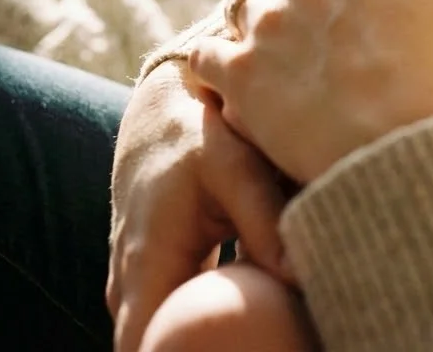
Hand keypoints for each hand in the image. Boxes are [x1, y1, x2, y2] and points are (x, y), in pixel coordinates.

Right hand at [106, 60, 290, 351]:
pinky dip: (202, 319)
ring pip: (164, 332)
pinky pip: (170, 313)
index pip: (148, 348)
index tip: (237, 350)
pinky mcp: (154, 274)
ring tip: (257, 333)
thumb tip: (302, 277)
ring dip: (201, 338)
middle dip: (200, 350)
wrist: (161, 104)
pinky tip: (249, 318)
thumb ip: (264, 221)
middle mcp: (131, 285)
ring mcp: (136, 283)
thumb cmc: (198, 132)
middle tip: (261, 344)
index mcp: (149, 265)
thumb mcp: (234, 166)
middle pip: (156, 348)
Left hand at [189, 0, 432, 183]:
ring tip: (270, 61)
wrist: (402, 155)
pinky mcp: (238, 70)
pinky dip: (216, 65)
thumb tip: (427, 2)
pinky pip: (207, 52)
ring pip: (243, 6)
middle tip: (303, 29)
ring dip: (255, 27)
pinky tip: (230, 82)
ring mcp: (269, 21)